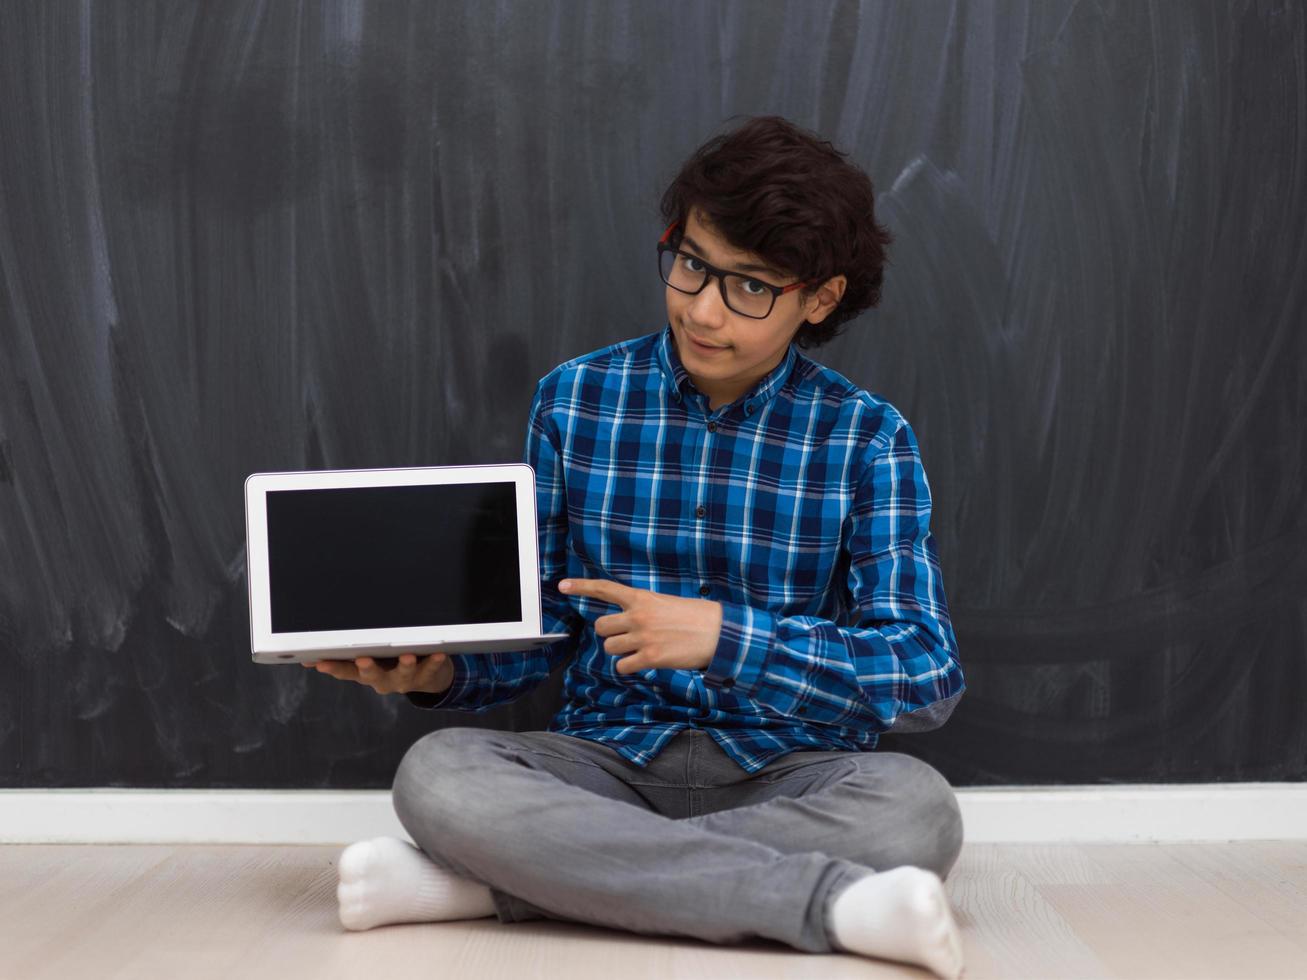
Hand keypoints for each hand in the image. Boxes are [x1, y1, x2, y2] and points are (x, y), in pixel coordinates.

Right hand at [301, 653, 453, 695]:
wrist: (427, 676)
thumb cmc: (391, 661)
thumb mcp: (368, 658)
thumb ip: (346, 655)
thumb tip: (308, 654)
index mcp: (366, 673)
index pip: (346, 672)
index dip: (333, 669)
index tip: (321, 663)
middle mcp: (383, 681)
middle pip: (373, 677)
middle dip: (367, 668)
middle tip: (362, 660)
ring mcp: (404, 680)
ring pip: (403, 675)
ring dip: (404, 666)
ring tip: (406, 655)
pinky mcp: (426, 676)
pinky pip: (430, 670)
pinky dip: (434, 662)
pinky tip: (438, 653)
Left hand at [559, 577, 722, 674]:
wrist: (719, 633)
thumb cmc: (696, 617)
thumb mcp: (666, 602)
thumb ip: (643, 608)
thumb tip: (627, 621)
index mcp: (642, 598)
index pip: (605, 588)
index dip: (581, 586)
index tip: (562, 585)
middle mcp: (638, 616)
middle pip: (601, 626)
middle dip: (610, 634)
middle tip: (627, 636)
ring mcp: (643, 637)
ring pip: (609, 648)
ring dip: (620, 651)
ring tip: (639, 649)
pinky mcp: (650, 657)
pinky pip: (622, 666)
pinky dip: (628, 667)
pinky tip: (642, 663)